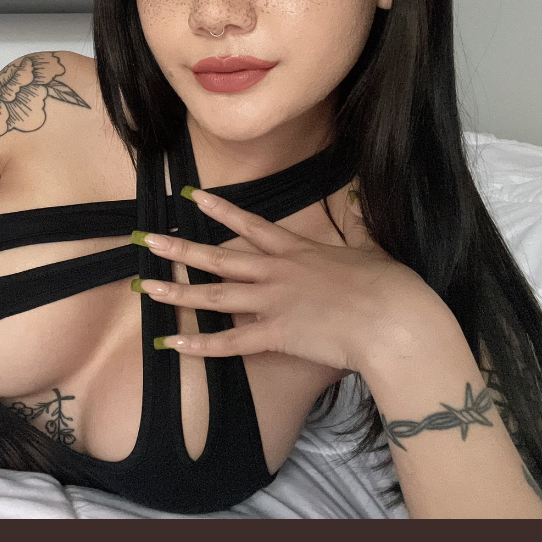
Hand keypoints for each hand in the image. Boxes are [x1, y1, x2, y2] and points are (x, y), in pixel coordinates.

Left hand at [132, 187, 445, 375]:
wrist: (394, 319)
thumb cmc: (389, 286)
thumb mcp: (370, 247)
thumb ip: (354, 223)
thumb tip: (354, 195)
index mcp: (298, 251)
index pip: (250, 225)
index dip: (220, 211)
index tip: (191, 197)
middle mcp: (277, 273)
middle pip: (220, 258)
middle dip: (180, 250)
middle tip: (147, 241)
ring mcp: (273, 303)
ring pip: (215, 296)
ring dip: (179, 293)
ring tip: (147, 288)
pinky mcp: (276, 335)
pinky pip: (230, 343)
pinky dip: (200, 346)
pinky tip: (173, 344)